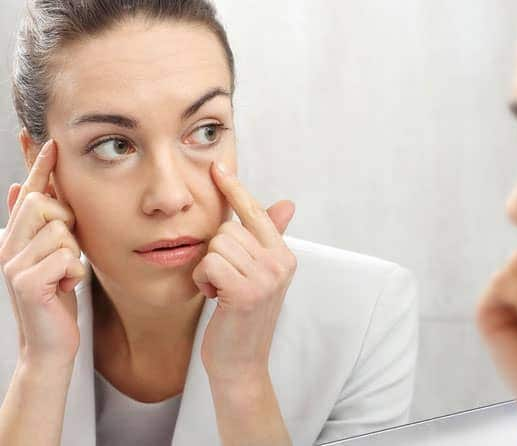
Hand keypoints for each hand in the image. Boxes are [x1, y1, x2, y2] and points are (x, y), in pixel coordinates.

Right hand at [0, 139, 83, 370]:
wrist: (51, 343)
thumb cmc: (57, 296)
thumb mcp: (54, 255)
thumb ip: (44, 225)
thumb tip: (20, 188)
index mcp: (16, 236)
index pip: (29, 193)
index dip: (39, 165)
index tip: (47, 138)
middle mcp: (7, 245)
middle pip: (43, 203)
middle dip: (67, 222)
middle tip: (66, 252)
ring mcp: (12, 264)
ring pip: (60, 231)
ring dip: (74, 255)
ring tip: (64, 276)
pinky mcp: (26, 282)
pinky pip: (67, 257)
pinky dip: (76, 273)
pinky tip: (65, 288)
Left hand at [193, 162, 296, 383]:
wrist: (240, 363)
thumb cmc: (243, 318)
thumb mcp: (258, 275)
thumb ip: (268, 238)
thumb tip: (287, 203)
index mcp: (284, 255)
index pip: (256, 213)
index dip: (235, 190)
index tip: (217, 166)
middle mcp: (280, 263)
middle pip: (228, 229)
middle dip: (216, 253)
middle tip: (225, 281)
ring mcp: (266, 277)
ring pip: (217, 245)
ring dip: (208, 269)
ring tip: (221, 291)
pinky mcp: (246, 291)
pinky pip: (209, 263)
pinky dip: (204, 281)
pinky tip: (216, 299)